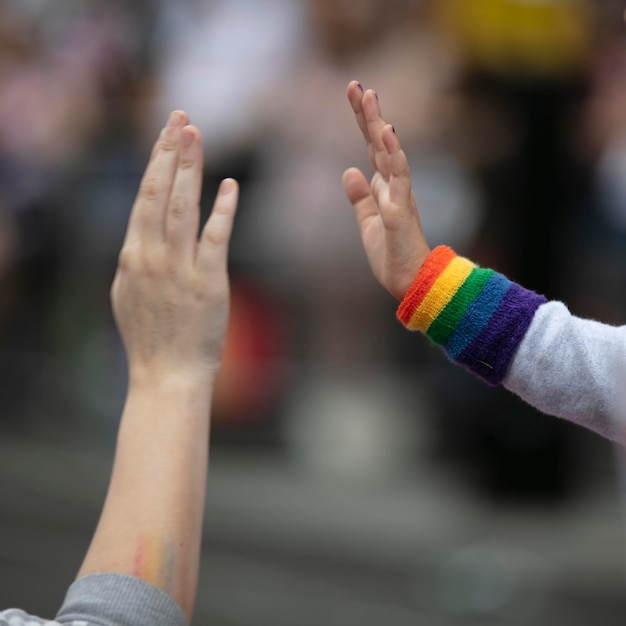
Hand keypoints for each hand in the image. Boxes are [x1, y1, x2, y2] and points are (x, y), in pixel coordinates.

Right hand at [112, 110, 237, 383]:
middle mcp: (151, 256)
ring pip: (182, 206)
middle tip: (181, 118)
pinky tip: (228, 185)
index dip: (154, 162)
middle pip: (159, 192)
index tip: (164, 134)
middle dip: (169, 151)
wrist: (167, 375)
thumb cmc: (150, 337)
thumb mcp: (128, 293)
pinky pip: (215, 238)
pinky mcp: (208, 283)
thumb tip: (143, 233)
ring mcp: (179, 269)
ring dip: (190, 168)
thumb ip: (136, 259)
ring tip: (196, 135)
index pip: (142, 197)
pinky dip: (222, 209)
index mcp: (131, 256)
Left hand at [342, 81, 429, 300]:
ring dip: (380, 125)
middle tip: (356, 85)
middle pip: (378, 143)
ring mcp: (400, 195)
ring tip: (371, 97)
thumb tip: (348, 170)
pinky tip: (388, 134)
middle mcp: (393, 185)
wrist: (410, 281)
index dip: (362, 121)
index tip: (354, 93)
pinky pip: (399, 179)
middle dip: (368, 114)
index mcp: (384, 187)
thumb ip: (359, 197)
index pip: (371, 147)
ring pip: (389, 153)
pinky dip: (394, 156)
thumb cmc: (392, 253)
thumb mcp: (368, 222)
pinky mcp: (402, 211)